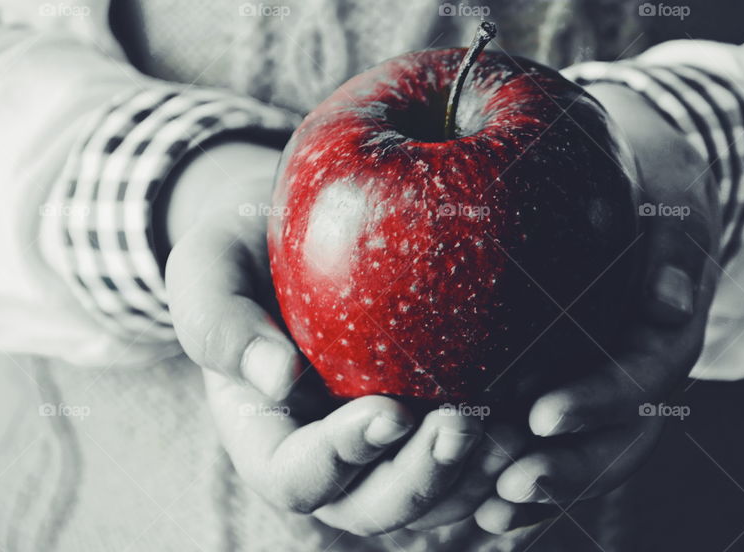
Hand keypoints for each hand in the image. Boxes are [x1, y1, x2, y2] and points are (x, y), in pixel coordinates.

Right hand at [161, 140, 506, 533]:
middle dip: (421, 479)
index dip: (341, 458)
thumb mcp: (207, 267)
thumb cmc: (243, 251)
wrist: (293, 236)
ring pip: (429, 501)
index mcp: (267, 437)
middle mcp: (327, 458)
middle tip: (465, 425)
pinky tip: (536, 418)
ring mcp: (381, 449)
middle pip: (372, 507)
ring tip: (516, 430)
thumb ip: (218, 320)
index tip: (388, 411)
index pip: (297, 476)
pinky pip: (465, 465)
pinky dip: (499, 457)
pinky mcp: (426, 423)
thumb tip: (275, 380)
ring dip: (471, 479)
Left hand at [473, 81, 721, 532]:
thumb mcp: (670, 201)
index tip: (543, 416)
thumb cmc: (647, 188)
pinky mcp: (575, 387)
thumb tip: (673, 303)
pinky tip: (479, 503)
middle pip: (619, 439)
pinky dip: (527, 474)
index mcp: (669, 331)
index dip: (599, 401)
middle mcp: (641, 371)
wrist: (642, 190)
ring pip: (587, 451)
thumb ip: (676, 246)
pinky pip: (557, 444)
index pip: (643, 376)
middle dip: (567, 468)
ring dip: (542, 485)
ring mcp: (609, 386)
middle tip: (507, 485)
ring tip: (486, 506)